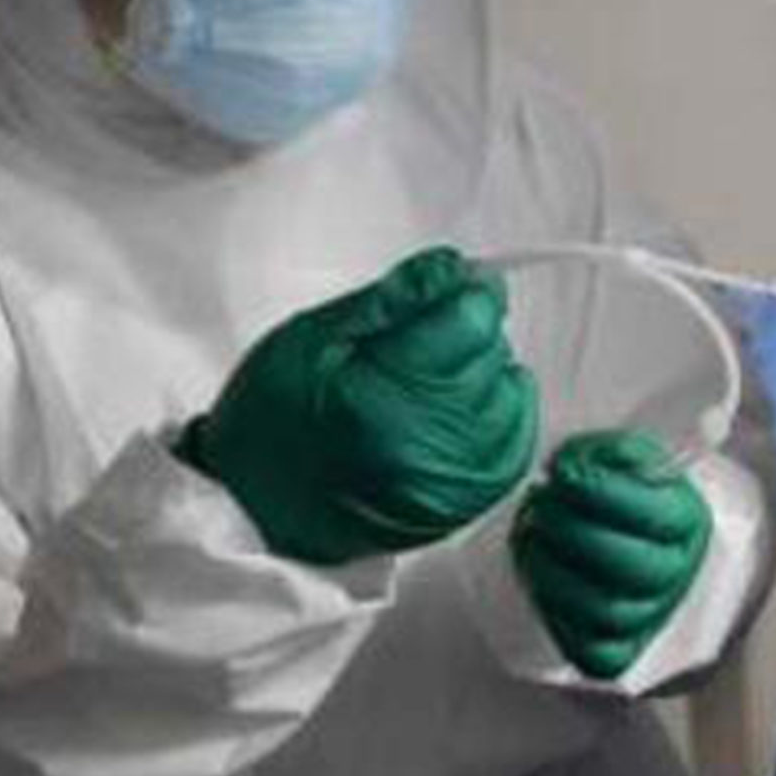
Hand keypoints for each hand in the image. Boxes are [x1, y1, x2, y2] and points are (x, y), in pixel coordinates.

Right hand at [182, 246, 537, 563]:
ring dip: (481, 373)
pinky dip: (497, 411)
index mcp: (385, 395)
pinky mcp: (470, 503)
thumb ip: (394, 297)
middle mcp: (429, 444)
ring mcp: (454, 480)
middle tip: (412, 347)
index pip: (473, 318)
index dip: (463, 292)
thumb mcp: (313, 335)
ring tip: (425, 383)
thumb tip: (457, 268)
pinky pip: (517, 434)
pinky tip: (455, 409)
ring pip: (511, 390)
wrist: (257, 507)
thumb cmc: (274, 419)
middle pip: (493, 350)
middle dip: (464, 333)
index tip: (443, 290)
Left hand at [511, 429, 711, 679]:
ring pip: (602, 610)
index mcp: (686, 523)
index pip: (649, 514)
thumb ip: (614, 454)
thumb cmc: (634, 497)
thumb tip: (579, 460)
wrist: (647, 542)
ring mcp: (648, 617)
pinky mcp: (620, 649)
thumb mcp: (634, 461)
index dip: (598, 490)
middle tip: (540, 501)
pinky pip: (592, 653)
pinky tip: (541, 580)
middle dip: (568, 530)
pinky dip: (560, 621)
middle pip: (624, 565)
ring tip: (530, 534)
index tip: (560, 468)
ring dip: (552, 571)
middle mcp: (673, 574)